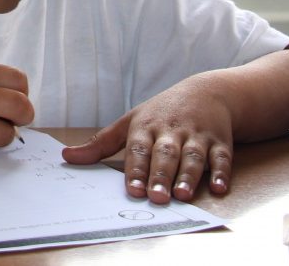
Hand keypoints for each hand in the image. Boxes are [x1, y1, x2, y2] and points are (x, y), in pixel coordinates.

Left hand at [61, 76, 232, 203]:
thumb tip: (67, 157)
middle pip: (166, 155)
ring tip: (182, 195)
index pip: (139, 149)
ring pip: (193, 157)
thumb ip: (100, 143)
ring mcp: (197, 136)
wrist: (207, 92)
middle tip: (156, 197)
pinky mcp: (220, 141)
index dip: (136, 169)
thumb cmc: (161, 112)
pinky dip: (221, 173)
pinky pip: (222, 158)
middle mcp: (171, 131)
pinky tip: (220, 187)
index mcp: (146, 128)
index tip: (133, 189)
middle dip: (160, 175)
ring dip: (189, 176)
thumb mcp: (129, 122)